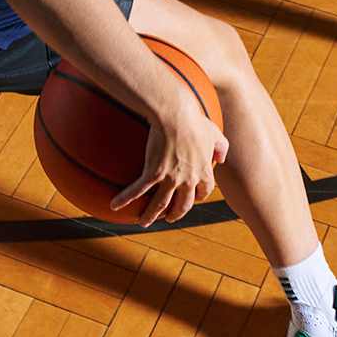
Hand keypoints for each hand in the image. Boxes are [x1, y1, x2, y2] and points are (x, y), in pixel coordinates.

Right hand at [112, 104, 228, 225]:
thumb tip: (221, 158)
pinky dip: (127, 199)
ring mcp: (170, 178)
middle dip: (176, 214)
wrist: (175, 114)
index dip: (197, 197)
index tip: (191, 198)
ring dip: (151, 216)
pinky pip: (139, 190)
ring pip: (160, 204)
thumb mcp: (214, 133)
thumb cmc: (194, 120)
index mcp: (203, 171)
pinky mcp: (153, 172)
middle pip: (183, 205)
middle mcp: (188, 180)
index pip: (203, 192)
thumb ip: (221, 147)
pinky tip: (115, 205)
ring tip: (143, 222)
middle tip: (168, 218)